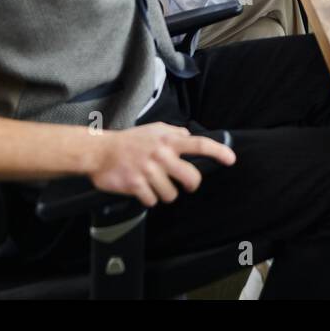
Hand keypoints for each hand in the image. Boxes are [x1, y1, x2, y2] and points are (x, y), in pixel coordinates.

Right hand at [89, 122, 235, 206]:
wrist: (99, 152)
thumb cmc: (127, 141)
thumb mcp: (153, 129)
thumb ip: (173, 132)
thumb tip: (188, 134)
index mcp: (167, 140)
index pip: (199, 144)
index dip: (218, 151)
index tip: (230, 159)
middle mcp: (161, 155)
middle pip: (190, 177)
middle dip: (191, 184)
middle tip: (185, 184)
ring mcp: (148, 170)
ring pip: (171, 194)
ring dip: (165, 193)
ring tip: (154, 184)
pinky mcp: (136, 185)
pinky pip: (152, 201)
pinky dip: (148, 199)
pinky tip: (142, 189)